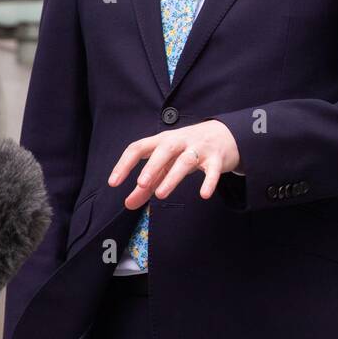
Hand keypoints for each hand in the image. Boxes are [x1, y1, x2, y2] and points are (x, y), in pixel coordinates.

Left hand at [108, 119, 239, 208]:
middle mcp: (180, 141)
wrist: (223, 135)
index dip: (124, 163)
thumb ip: (148, 184)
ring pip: (186, 160)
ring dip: (173, 176)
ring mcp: (199, 149)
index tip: (113, 182)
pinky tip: (204, 194)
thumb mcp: (166, 163)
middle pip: (165, 149)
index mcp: (162, 141)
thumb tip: (128, 203)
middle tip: (141, 184)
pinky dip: (209, 181)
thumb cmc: (188, 149)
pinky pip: (212, 170)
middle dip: (152, 166)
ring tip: (161, 194)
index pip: (139, 147)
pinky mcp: (216, 159)